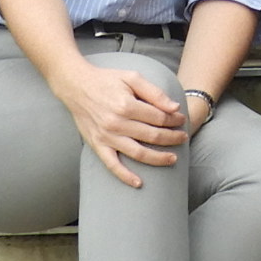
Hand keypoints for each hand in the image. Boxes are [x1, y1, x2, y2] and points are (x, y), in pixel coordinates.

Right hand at [55, 59, 188, 185]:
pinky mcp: (97, 145)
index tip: (182, 119)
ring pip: (138, 153)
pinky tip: (138, 183)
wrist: (76, 86)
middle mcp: (117, 123)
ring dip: (158, 158)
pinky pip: (112, 165)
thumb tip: (175, 107)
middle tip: (183, 137)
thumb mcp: (132, 78)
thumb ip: (154, 92)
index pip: (159, 117)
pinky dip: (125, 176)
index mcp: (126, 105)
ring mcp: (106, 137)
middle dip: (172, 138)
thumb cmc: (107, 80)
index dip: (174, 119)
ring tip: (173, 159)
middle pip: (152, 136)